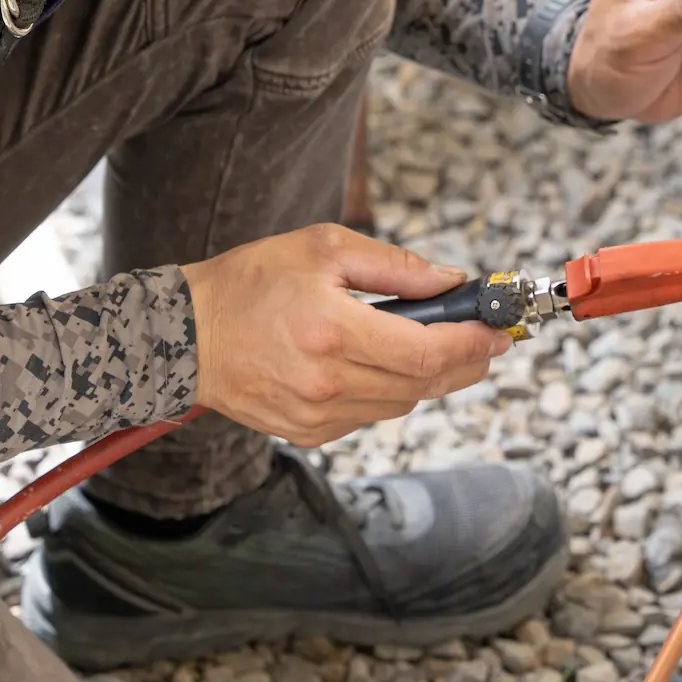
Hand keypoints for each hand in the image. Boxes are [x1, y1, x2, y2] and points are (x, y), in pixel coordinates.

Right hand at [182, 225, 509, 444]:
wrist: (183, 336)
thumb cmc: (250, 282)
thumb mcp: (322, 248)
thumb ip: (394, 266)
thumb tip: (451, 280)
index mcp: (332, 332)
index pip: (426, 352)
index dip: (472, 343)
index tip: (498, 330)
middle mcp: (326, 382)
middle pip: (423, 384)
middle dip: (466, 362)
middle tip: (487, 341)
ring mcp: (315, 415)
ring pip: (402, 404)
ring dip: (430, 378)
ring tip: (439, 346)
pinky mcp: (306, 433)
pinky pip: (370, 416)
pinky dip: (390, 393)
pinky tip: (384, 365)